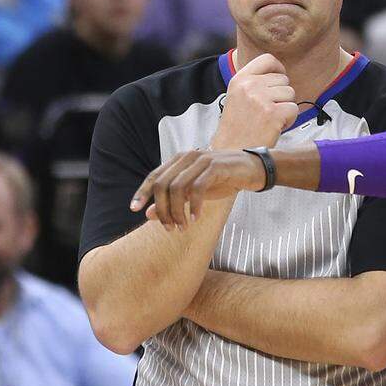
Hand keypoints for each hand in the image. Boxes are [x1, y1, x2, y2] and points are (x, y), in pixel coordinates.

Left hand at [131, 150, 265, 228]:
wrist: (251, 170)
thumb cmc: (222, 179)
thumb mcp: (194, 192)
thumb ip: (172, 200)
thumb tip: (148, 213)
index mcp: (179, 160)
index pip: (154, 176)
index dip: (142, 192)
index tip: (134, 209)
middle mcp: (187, 157)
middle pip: (163, 185)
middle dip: (163, 210)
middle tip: (169, 228)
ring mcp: (201, 160)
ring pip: (177, 188)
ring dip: (178, 212)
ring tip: (183, 226)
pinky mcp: (215, 167)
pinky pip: (197, 188)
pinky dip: (194, 206)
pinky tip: (197, 217)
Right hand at [211, 53, 297, 149]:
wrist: (231, 152)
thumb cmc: (237, 127)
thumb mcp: (238, 96)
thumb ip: (255, 83)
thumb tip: (280, 74)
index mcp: (240, 79)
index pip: (268, 59)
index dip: (279, 69)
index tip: (279, 80)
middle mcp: (250, 85)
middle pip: (284, 80)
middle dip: (281, 96)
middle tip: (267, 112)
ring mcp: (261, 99)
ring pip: (291, 94)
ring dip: (285, 108)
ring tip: (269, 120)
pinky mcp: (273, 113)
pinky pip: (294, 109)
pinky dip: (289, 120)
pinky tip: (274, 128)